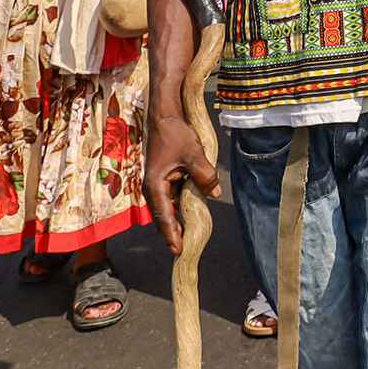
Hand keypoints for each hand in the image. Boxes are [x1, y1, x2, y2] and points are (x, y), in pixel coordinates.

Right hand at [144, 114, 221, 255]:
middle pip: (165, 216)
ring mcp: (157, 183)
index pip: (165, 217)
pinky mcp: (163, 178)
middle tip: (186, 250)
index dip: (172, 235)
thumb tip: (214, 193)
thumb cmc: (175, 134)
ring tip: (189, 236)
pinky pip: (172, 197)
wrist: (164, 116)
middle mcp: (153, 188)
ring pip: (169, 207)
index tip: (179, 251)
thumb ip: (204, 175)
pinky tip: (191, 211)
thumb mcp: (194, 155)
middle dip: (174, 232)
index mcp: (155, 186)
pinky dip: (181, 205)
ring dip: (178, 219)